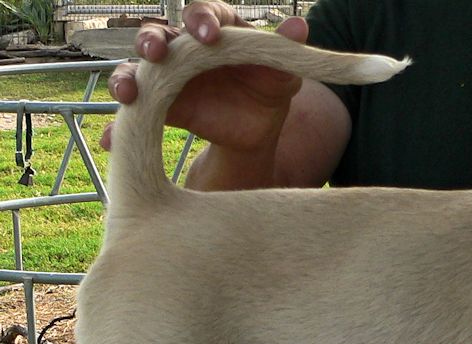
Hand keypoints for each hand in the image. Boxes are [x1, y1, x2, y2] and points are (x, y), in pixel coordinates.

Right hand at [100, 2, 308, 153]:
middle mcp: (183, 47)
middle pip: (158, 35)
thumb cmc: (268, 86)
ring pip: (136, 70)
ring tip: (126, 94)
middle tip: (156, 53)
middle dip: (152, 42)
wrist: (257, 125)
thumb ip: (286, 49)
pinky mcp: (159, 105)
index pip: (203, 14)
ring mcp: (166, 75)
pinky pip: (134, 113)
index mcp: (215, 29)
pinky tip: (112, 142)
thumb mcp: (282, 72)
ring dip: (126, 79)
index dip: (202, 21)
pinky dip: (120, 126)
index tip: (209, 35)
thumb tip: (300, 27)